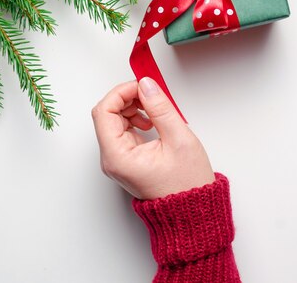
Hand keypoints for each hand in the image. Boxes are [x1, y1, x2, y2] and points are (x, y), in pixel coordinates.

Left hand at [91, 78, 214, 199]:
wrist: (192, 211)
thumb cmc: (187, 183)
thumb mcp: (178, 139)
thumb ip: (160, 108)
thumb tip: (146, 85)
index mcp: (118, 157)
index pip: (104, 112)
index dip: (120, 93)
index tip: (141, 85)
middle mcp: (112, 159)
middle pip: (107, 115)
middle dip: (127, 98)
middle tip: (150, 93)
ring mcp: (117, 160)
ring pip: (114, 120)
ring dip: (132, 107)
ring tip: (154, 110)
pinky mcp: (126, 158)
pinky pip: (122, 130)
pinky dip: (135, 118)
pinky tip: (151, 121)